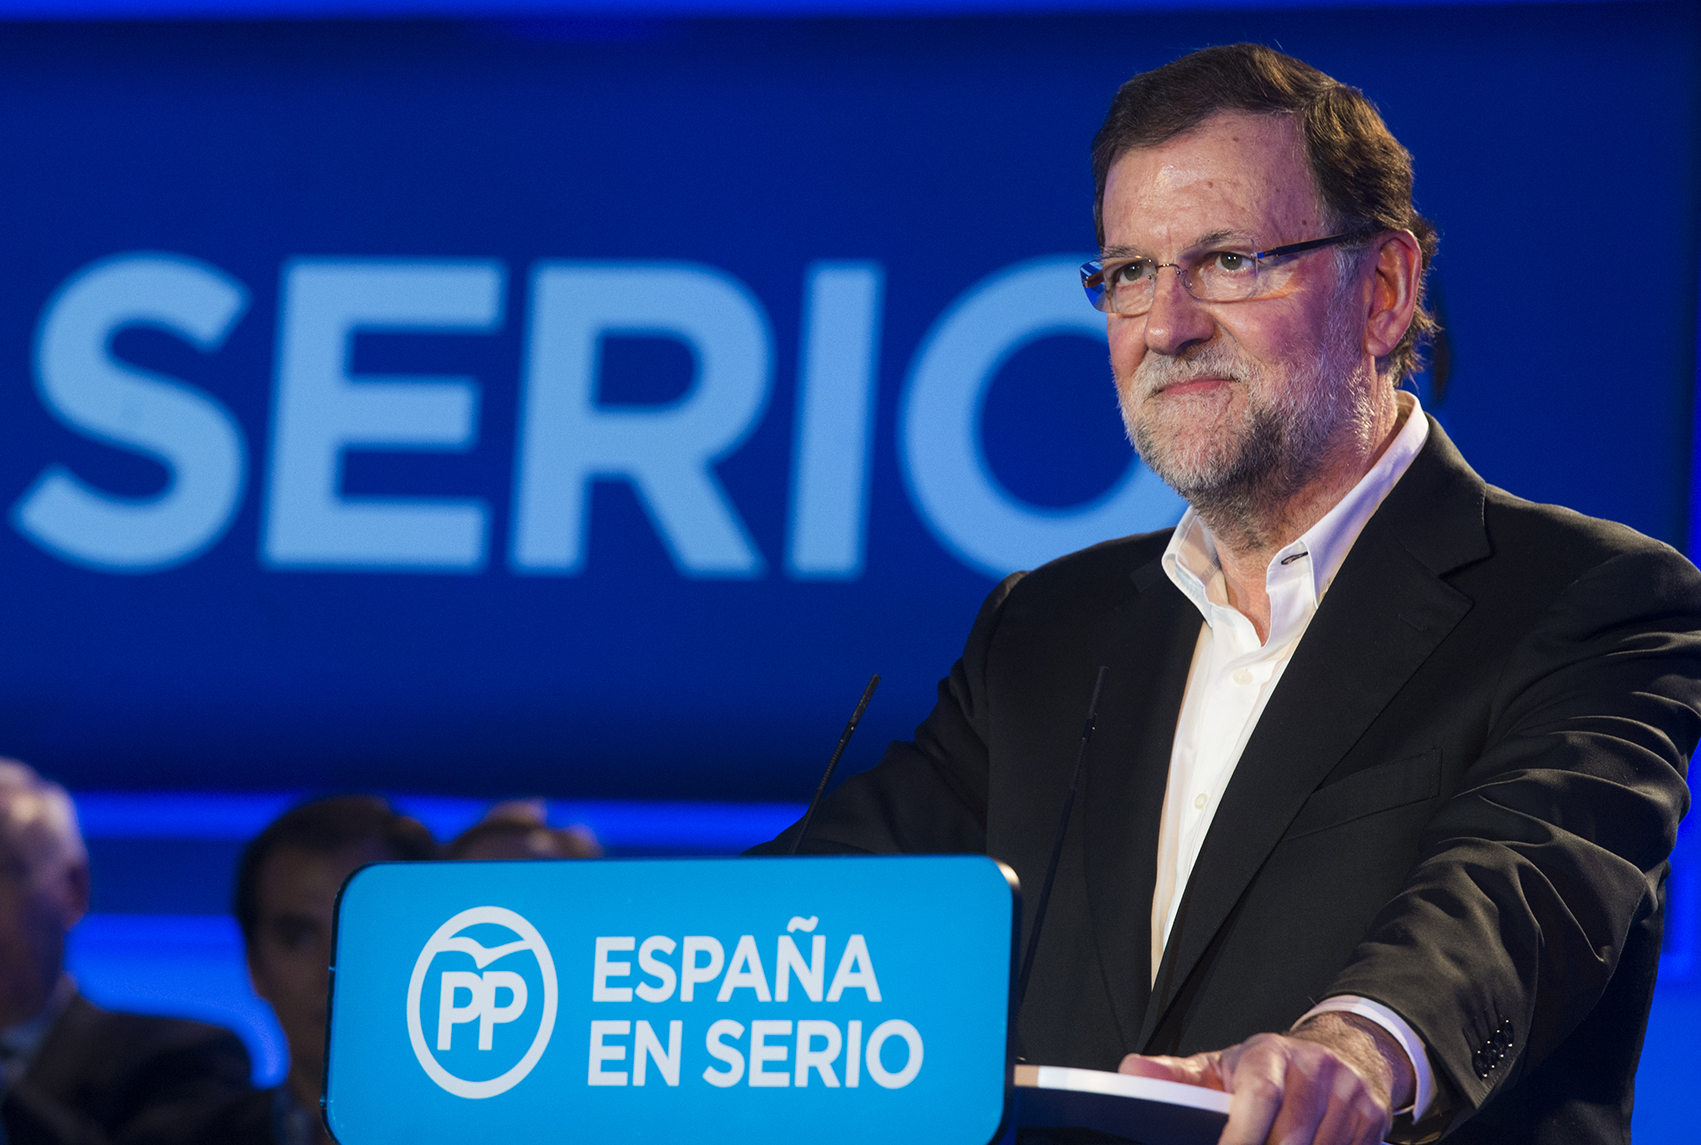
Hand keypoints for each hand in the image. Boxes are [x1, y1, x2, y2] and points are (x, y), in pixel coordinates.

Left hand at [1118, 1013, 1412, 1144]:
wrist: (1341, 1054)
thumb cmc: (1270, 1068)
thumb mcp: (1222, 1066)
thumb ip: (1176, 1077)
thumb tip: (1131, 1072)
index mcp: (1270, 1054)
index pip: (1259, 1095)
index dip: (1241, 1135)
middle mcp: (1315, 1070)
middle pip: (1292, 1135)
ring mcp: (1349, 1097)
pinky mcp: (1373, 1122)